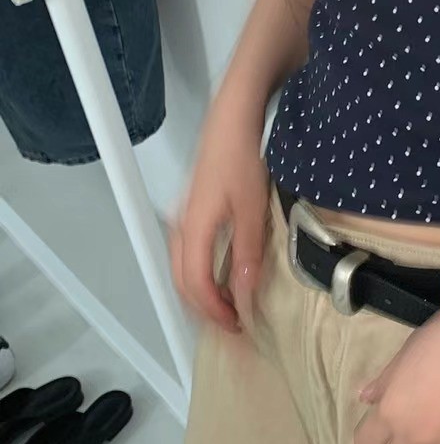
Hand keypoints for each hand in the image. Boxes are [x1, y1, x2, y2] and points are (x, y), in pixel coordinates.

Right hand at [170, 98, 268, 332]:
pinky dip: (201, 272)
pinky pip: (189, 252)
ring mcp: (185, 216)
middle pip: (182, 281)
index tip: (237, 326)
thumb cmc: (243, 157)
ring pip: (183, 267)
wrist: (234, 117)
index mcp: (193, 229)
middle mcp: (182, 226)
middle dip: (204, 308)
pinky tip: (222, 274)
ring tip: (228, 306)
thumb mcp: (252, 209)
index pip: (195, 284)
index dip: (214, 310)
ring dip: (201, 292)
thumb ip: (248, 253)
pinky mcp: (194, 207)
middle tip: (231, 325)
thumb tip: (245, 295)